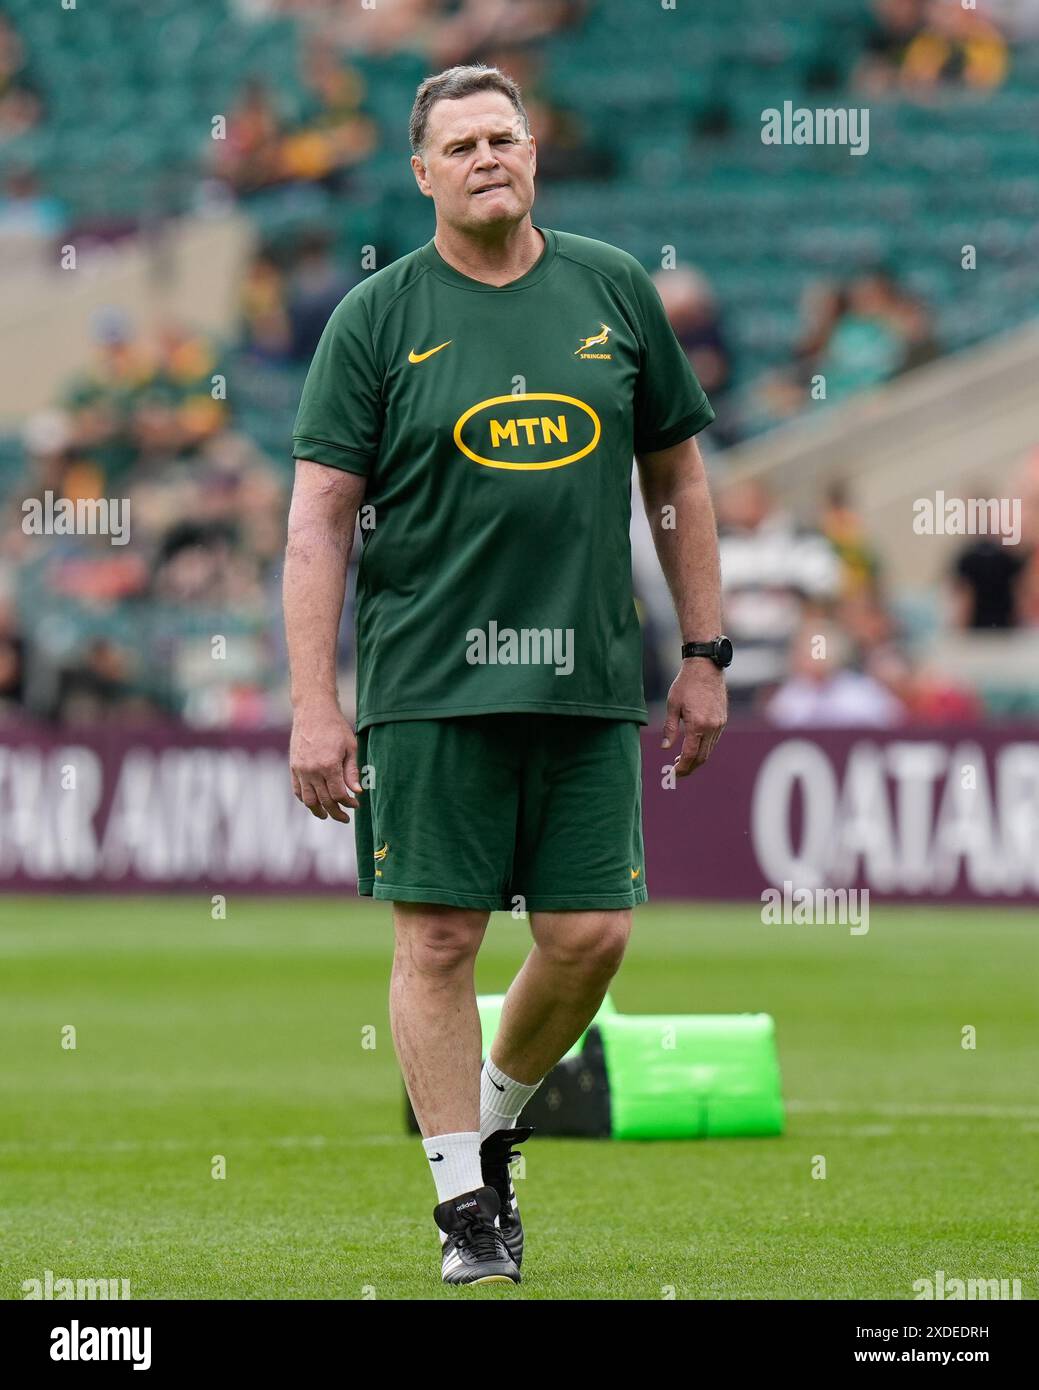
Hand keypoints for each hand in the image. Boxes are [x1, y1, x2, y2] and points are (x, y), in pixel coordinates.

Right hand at [290, 704, 361, 821]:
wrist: (313, 711)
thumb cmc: (335, 727)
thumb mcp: (350, 747)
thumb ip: (352, 771)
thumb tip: (357, 792)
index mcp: (329, 765)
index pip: (338, 795)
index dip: (348, 803)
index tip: (356, 805)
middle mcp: (312, 770)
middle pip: (324, 800)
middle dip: (336, 812)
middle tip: (345, 818)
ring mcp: (300, 769)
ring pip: (308, 800)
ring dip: (318, 811)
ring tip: (327, 815)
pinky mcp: (293, 767)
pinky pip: (297, 790)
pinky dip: (305, 800)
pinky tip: (314, 803)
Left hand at [661, 661, 727, 775]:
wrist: (706, 667)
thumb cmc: (686, 684)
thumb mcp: (672, 705)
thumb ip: (670, 729)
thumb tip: (665, 748)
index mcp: (697, 724)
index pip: (690, 754)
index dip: (682, 767)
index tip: (673, 773)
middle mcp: (712, 727)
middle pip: (702, 757)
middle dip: (689, 767)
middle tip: (676, 771)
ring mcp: (720, 724)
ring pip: (709, 750)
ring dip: (696, 758)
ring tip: (681, 760)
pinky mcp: (723, 720)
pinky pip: (713, 740)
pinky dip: (703, 748)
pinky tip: (693, 746)